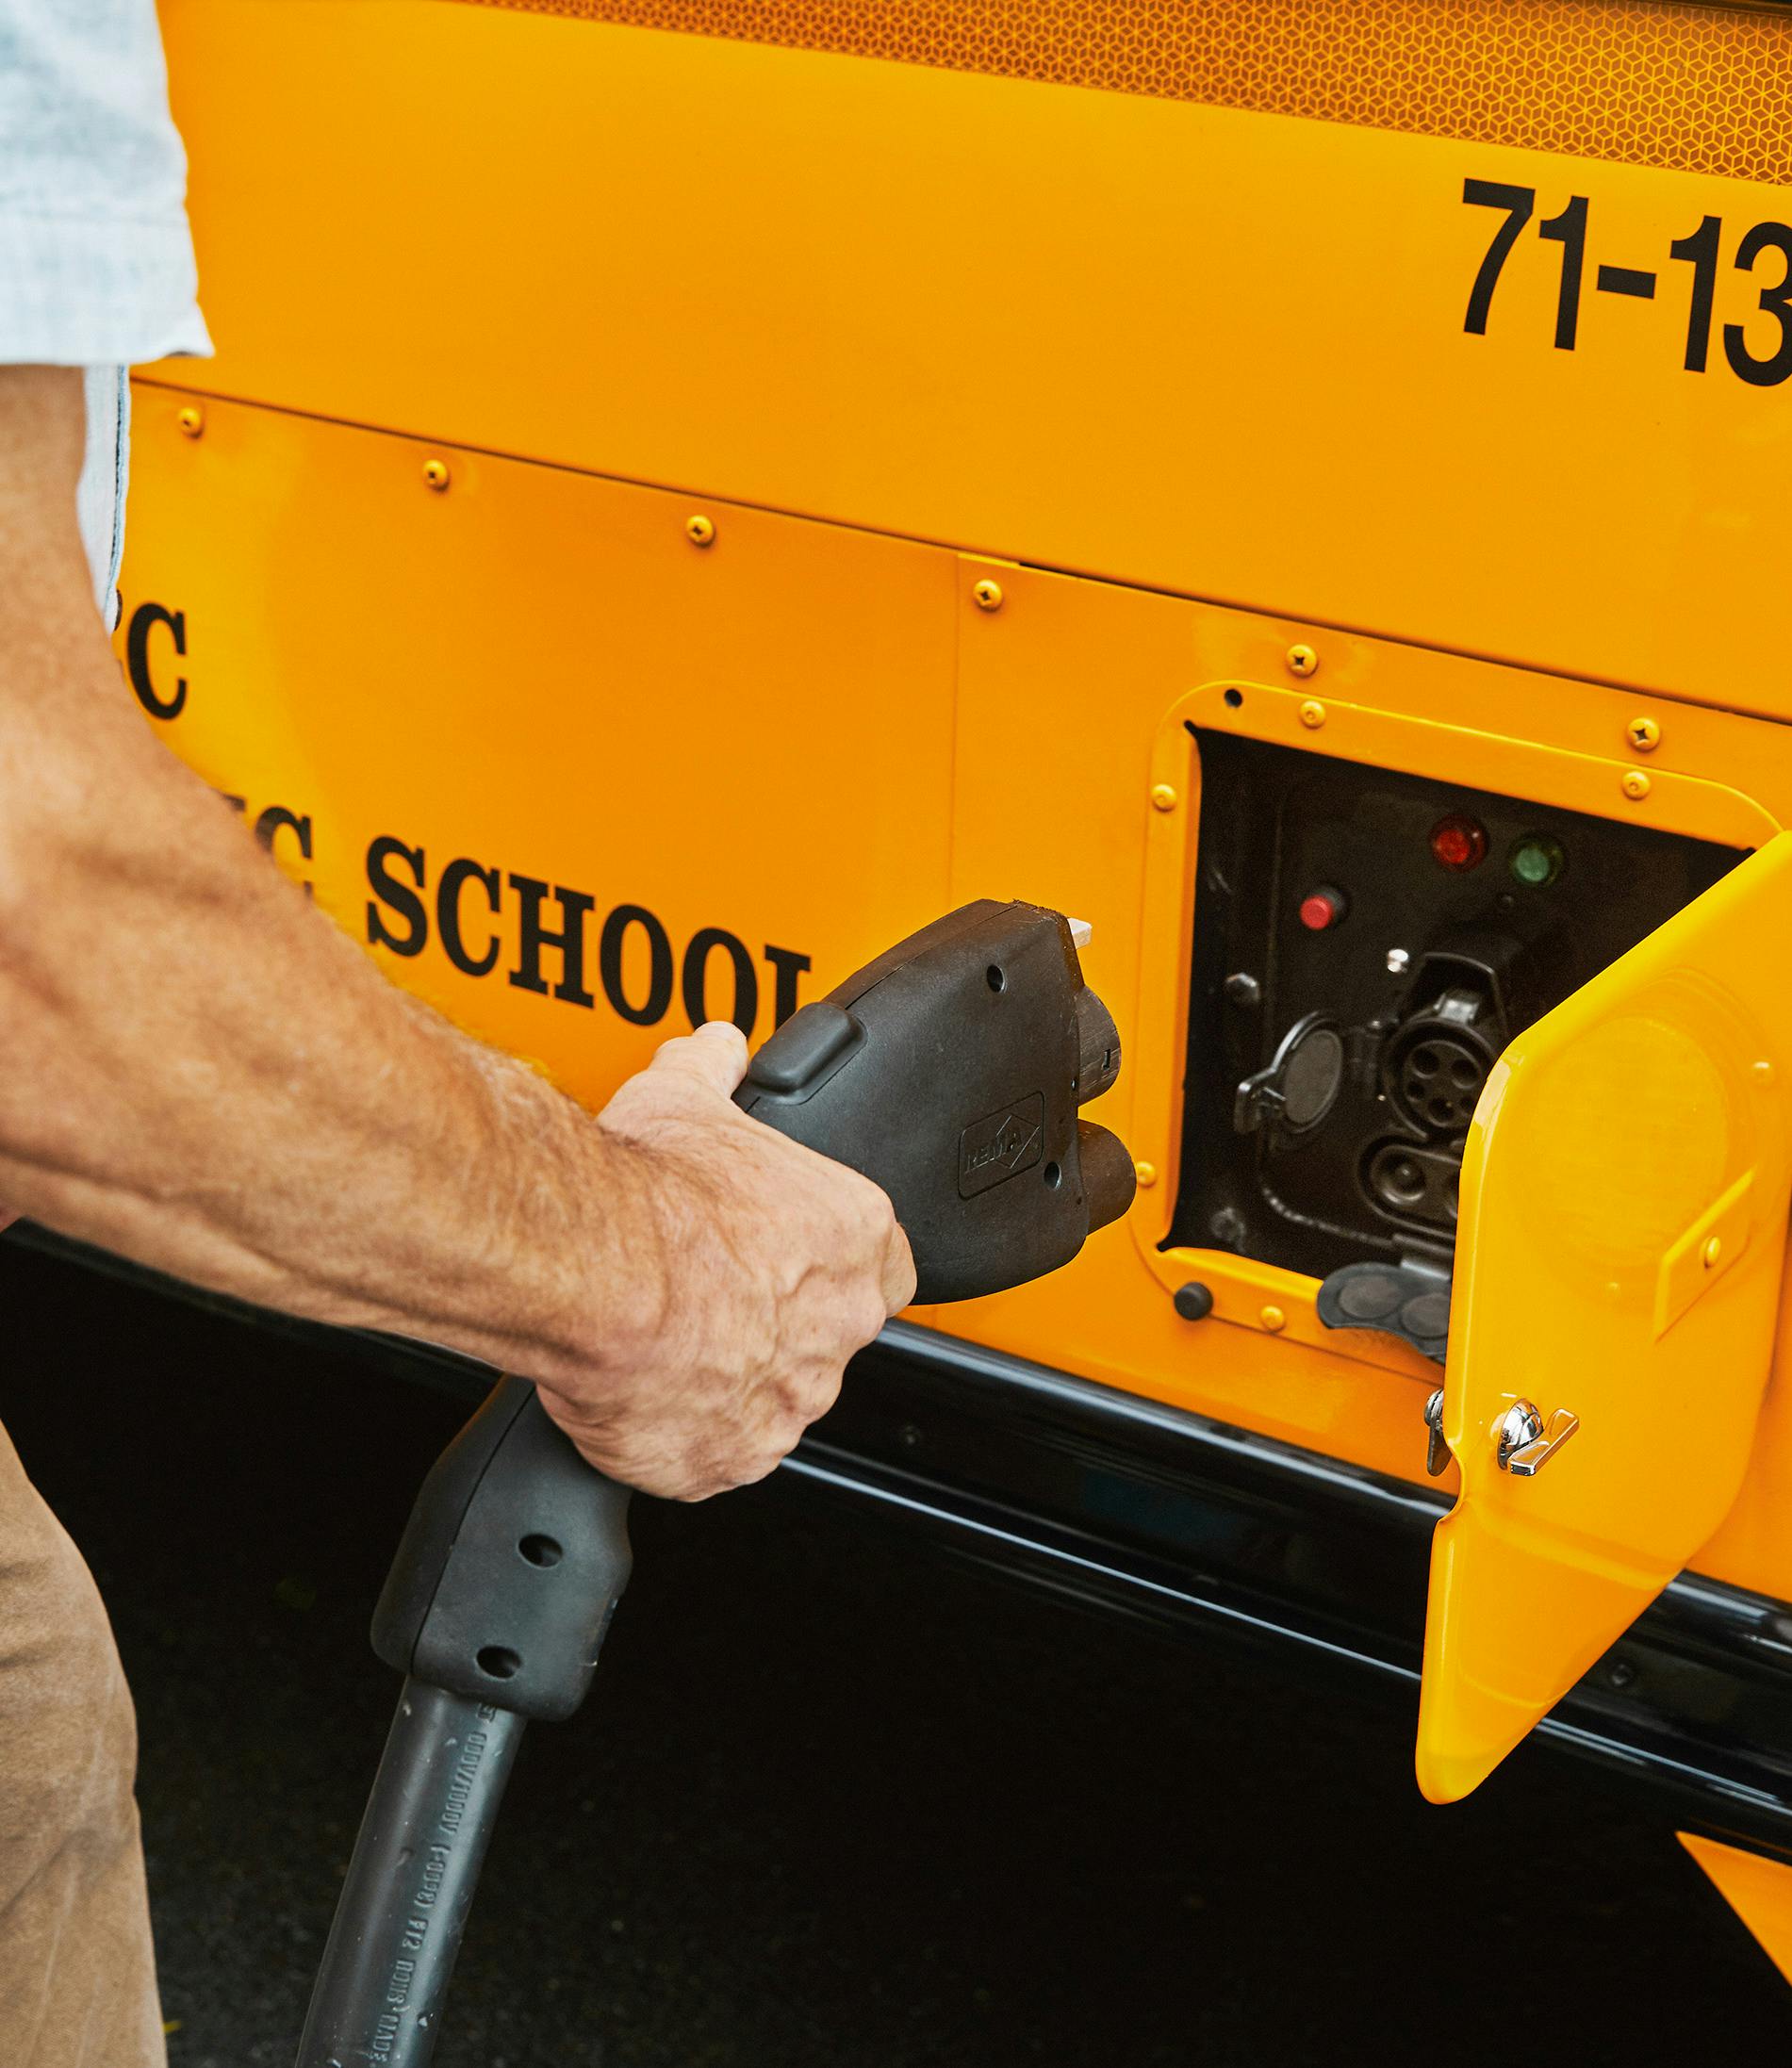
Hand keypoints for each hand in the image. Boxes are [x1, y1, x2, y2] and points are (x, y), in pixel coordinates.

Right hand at [535, 1022, 914, 1499]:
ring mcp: (787, 1403)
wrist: (588, 1269)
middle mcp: (837, 1327)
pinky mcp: (726, 1463)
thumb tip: (716, 1046)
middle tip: (705, 1293)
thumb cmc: (647, 1192)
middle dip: (771, 1321)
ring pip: (769, 1400)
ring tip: (659, 1340)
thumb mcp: (686, 1097)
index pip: (884, 1263)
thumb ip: (714, 1070)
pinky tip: (636, 1390)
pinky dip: (676, 1435)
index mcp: (855, 1237)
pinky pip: (710, 1456)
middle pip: (825, 1335)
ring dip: (724, 1379)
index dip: (830, 1260)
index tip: (787, 1253)